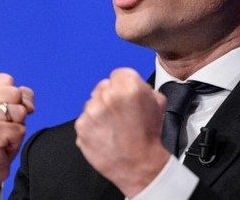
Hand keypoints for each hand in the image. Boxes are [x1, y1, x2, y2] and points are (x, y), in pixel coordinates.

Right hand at [0, 73, 34, 199]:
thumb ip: (14, 95)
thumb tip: (28, 101)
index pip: (7, 79)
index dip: (12, 98)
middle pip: (15, 92)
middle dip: (15, 112)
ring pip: (20, 110)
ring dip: (16, 126)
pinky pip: (20, 128)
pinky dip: (15, 140)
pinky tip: (0, 146)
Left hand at [75, 68, 169, 197]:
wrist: (140, 166)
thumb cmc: (149, 136)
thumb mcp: (158, 102)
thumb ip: (143, 86)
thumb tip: (132, 83)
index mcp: (128, 86)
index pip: (118, 74)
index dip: (123, 86)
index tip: (126, 96)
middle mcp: (107, 96)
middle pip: (103, 86)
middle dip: (110, 97)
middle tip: (120, 114)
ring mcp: (92, 112)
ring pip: (92, 103)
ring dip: (100, 111)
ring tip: (114, 127)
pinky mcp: (81, 127)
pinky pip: (84, 119)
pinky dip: (92, 126)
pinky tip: (105, 135)